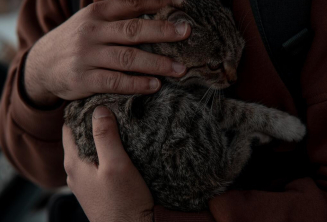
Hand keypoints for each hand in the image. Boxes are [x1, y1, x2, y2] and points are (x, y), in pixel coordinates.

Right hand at [25, 0, 189, 106]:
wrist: (42, 65)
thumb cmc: (79, 41)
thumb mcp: (93, 22)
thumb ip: (120, 17)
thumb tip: (159, 13)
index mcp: (98, 13)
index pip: (131, 3)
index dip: (158, 2)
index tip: (182, 5)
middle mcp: (92, 31)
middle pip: (133, 30)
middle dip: (163, 31)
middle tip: (186, 32)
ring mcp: (87, 56)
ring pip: (127, 58)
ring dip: (157, 64)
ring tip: (180, 69)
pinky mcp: (83, 79)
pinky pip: (115, 82)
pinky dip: (137, 84)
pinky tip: (155, 86)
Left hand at [63, 106, 153, 221]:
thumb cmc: (124, 201)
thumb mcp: (116, 164)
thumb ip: (106, 136)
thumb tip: (99, 109)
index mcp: (74, 161)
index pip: (69, 126)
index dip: (81, 110)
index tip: (97, 98)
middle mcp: (74, 170)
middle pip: (78, 137)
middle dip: (92, 121)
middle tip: (111, 106)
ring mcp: (84, 180)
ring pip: (87, 149)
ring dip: (99, 136)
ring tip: (117, 123)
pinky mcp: (96, 187)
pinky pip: (95, 162)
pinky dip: (103, 150)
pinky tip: (119, 148)